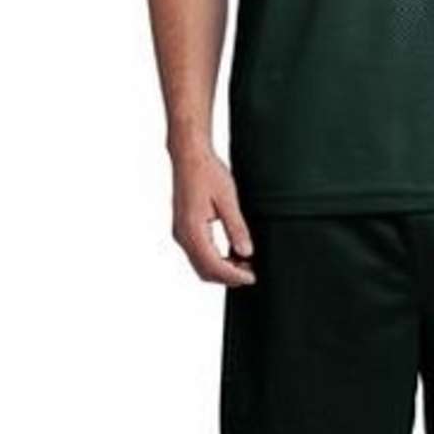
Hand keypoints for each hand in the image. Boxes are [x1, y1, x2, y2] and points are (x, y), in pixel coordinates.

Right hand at [170, 145, 256, 286]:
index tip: (252, 278)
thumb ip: (236, 227)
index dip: (234, 275)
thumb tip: (246, 253)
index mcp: (192, 231)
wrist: (189, 156)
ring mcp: (180, 233)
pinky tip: (230, 252)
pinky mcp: (183, 228)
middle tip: (251, 273)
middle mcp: (182, 236)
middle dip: (227, 276)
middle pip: (204, 270)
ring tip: (244, 263)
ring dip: (221, 269)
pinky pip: (197, 252)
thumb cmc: (208, 172)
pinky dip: (213, 259)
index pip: (213, 265)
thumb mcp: (228, 199)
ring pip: (200, 264)